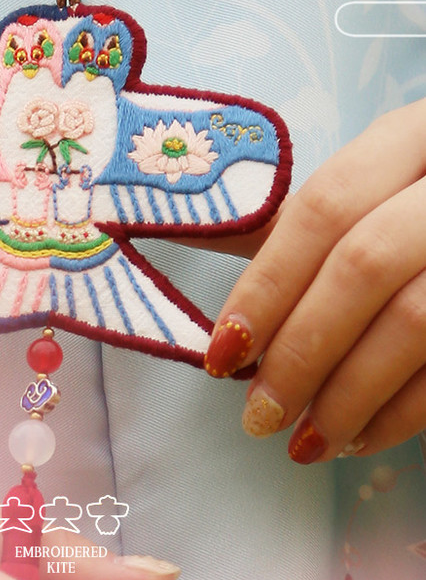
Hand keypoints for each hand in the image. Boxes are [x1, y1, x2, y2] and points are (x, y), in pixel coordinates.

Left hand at [203, 98, 425, 462]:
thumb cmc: (413, 206)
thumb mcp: (368, 188)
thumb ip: (285, 219)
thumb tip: (177, 229)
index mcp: (409, 139)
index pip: (324, 208)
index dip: (267, 283)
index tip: (220, 352)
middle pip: (364, 265)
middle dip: (301, 348)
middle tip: (257, 414)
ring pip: (414, 322)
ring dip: (348, 395)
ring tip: (302, 440)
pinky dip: (402, 413)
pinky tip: (358, 437)